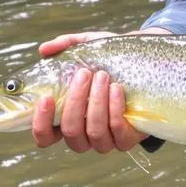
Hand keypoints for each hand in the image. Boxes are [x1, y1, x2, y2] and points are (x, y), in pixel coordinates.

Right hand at [30, 29, 167, 153]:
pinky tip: (116, 88)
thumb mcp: (86, 47)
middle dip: (76, 101)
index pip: (44, 136)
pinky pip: (117, 131)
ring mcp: (104, 140)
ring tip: (102, 76)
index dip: (40, 123)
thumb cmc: (108, 60)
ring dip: (96, 102)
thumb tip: (44, 49)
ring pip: (94, 132)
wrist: (144, 63)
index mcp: (65, 120)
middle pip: (70, 132)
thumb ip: (64, 46)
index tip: (46, 98)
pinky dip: (115, 108)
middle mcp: (82, 135)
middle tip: (84, 74)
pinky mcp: (126, 140)